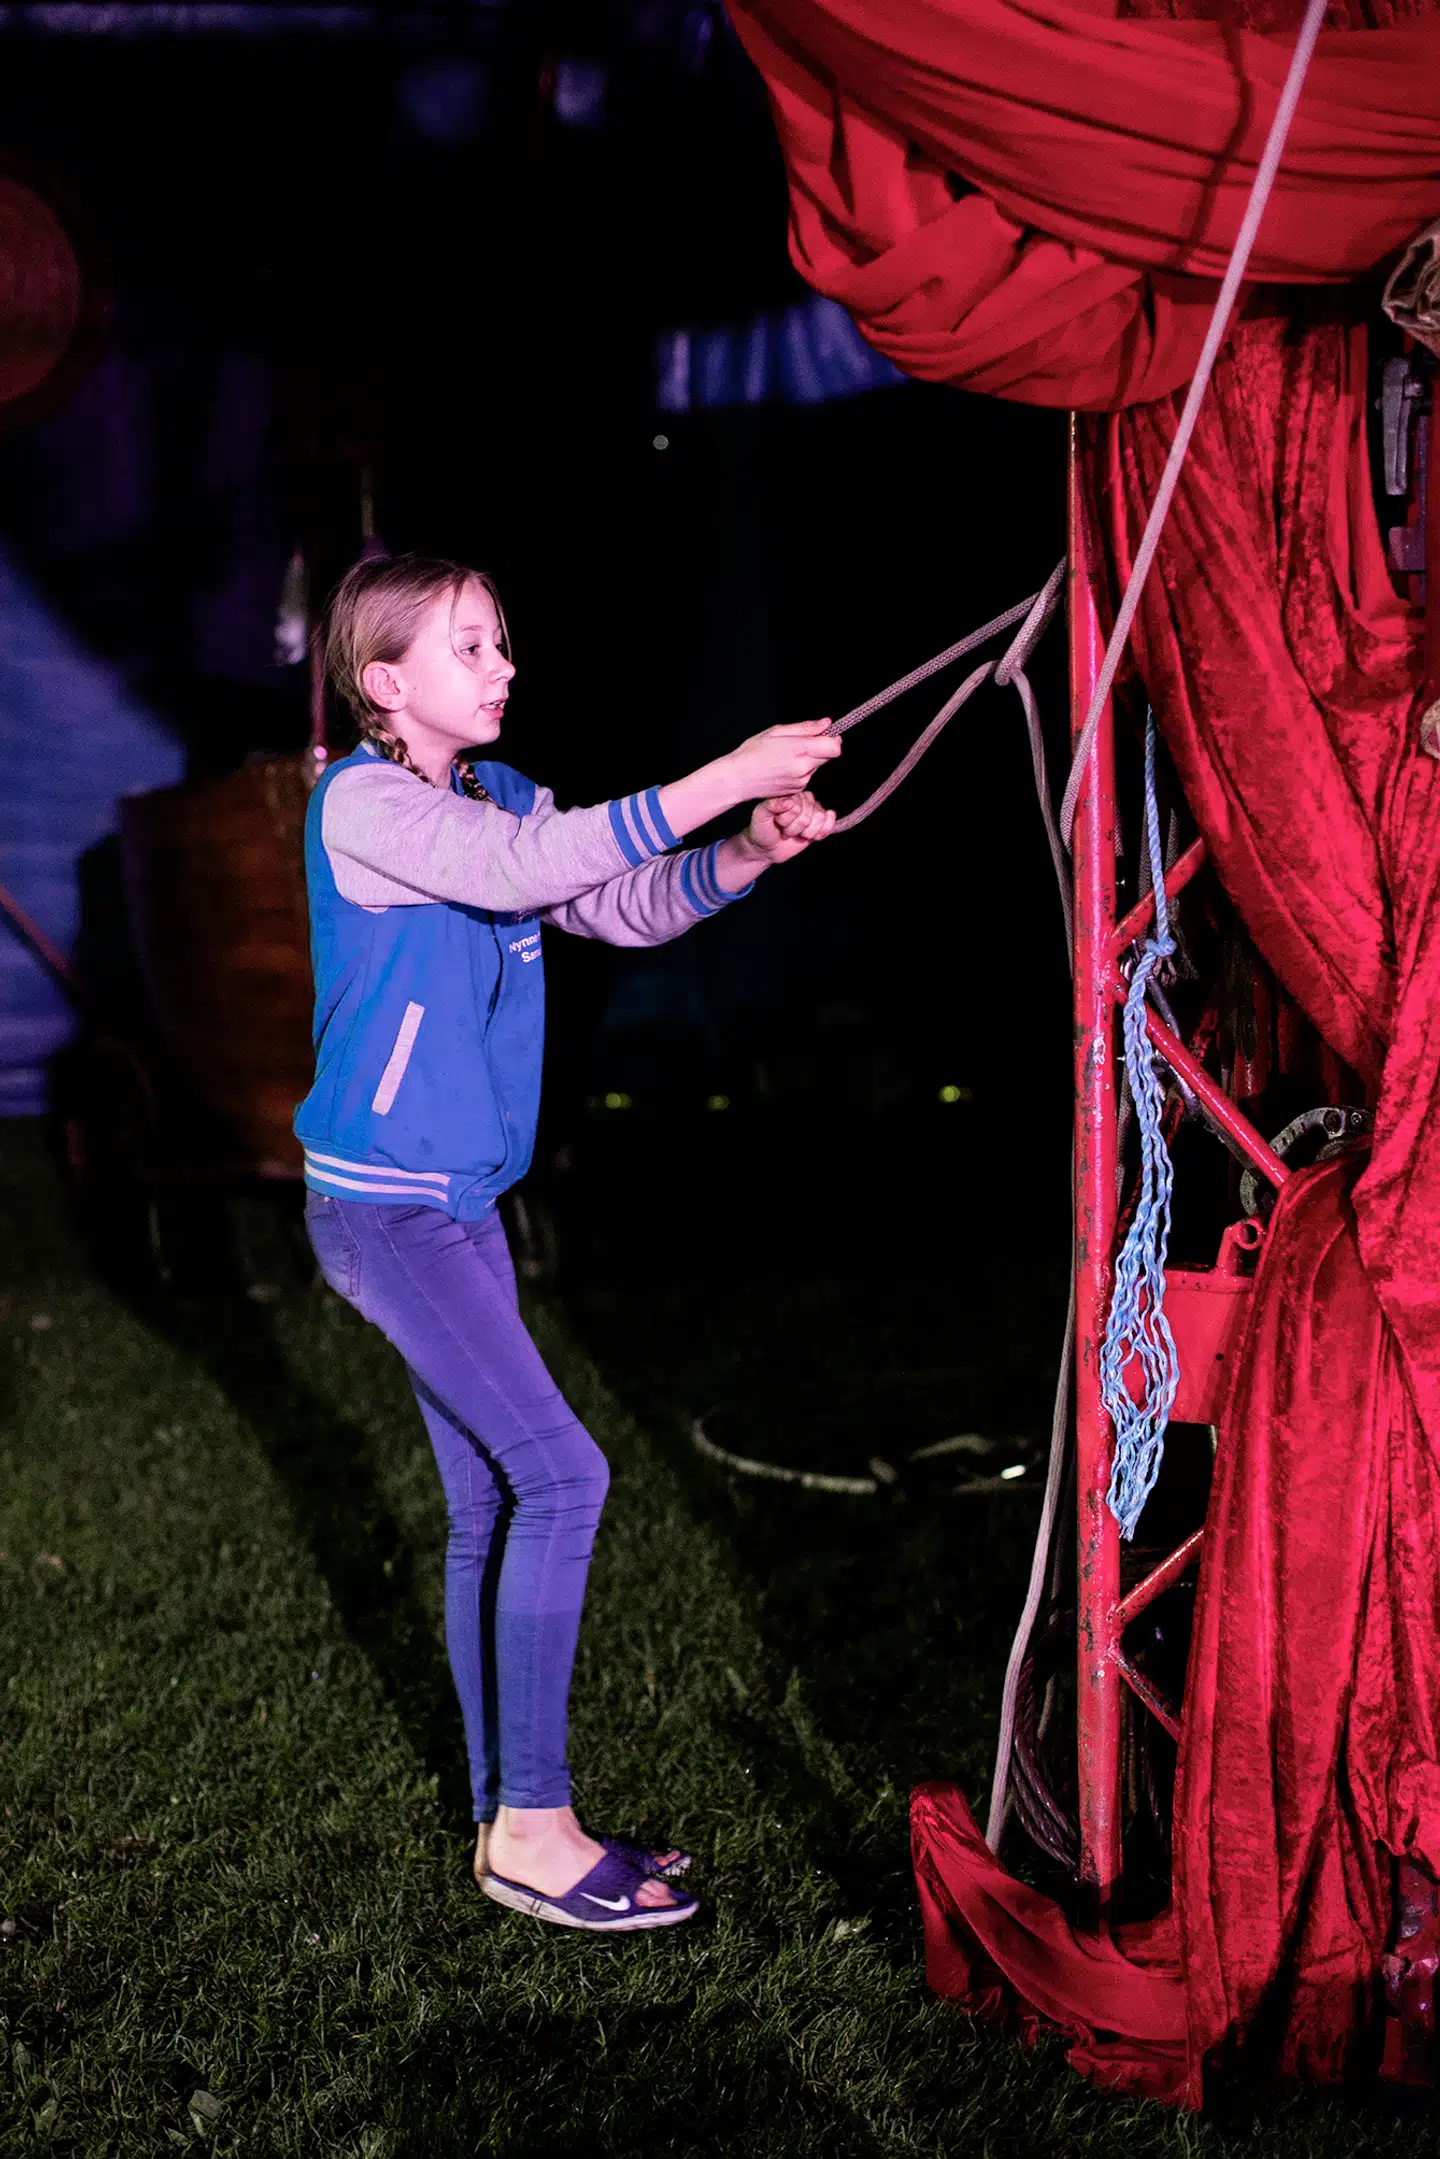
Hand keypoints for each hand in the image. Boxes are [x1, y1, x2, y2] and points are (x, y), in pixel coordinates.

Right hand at [721, 719, 840, 801]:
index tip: (822, 734)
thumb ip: (805, 728)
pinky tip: (784, 766)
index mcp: (798, 751)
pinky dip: (802, 768)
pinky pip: (808, 774)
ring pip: (818, 765)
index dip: (832, 738)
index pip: (834, 747)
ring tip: (786, 755)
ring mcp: (802, 781)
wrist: (738, 779)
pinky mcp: (798, 789)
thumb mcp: (776, 731)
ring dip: (810, 758)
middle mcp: (803, 769)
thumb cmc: (752, 752)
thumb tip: (826, 723)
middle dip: (821, 747)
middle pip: (829, 756)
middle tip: (800, 741)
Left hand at [745, 790, 837, 865]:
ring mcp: (812, 810)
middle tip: (784, 830)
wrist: (766, 848)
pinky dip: (822, 832)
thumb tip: (789, 801)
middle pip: (810, 814)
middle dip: (795, 828)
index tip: (777, 822)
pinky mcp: (819, 822)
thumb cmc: (761, 829)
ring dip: (806, 832)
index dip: (787, 820)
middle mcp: (803, 799)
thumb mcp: (760, 816)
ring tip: (794, 833)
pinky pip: (830, 822)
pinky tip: (811, 836)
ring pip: (820, 819)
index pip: (798, 806)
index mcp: (789, 793)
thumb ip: (771, 805)